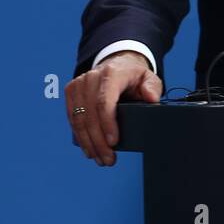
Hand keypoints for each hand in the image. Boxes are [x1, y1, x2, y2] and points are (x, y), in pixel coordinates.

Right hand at [65, 51, 161, 165]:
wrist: (116, 64)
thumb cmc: (133, 75)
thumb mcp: (149, 77)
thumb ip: (152, 87)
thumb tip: (151, 99)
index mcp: (112, 73)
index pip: (104, 101)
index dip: (107, 124)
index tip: (113, 142)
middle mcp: (91, 77)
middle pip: (90, 114)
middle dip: (98, 141)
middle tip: (109, 159)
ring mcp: (79, 84)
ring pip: (78, 118)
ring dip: (88, 142)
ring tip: (100, 158)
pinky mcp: (72, 91)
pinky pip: (72, 117)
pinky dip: (80, 136)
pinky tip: (89, 149)